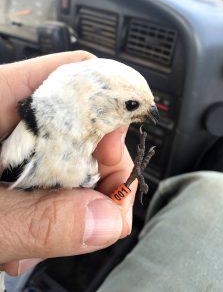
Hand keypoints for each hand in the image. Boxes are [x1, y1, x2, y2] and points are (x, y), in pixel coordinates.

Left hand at [0, 51, 136, 275]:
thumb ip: (36, 221)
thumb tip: (106, 221)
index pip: (74, 75)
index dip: (108, 104)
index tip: (116, 150)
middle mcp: (13, 116)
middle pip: (84, 123)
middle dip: (102, 167)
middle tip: (103, 206)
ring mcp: (17, 144)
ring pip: (74, 162)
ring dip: (76, 202)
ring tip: (44, 237)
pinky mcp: (16, 171)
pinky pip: (55, 184)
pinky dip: (56, 214)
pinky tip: (26, 241)